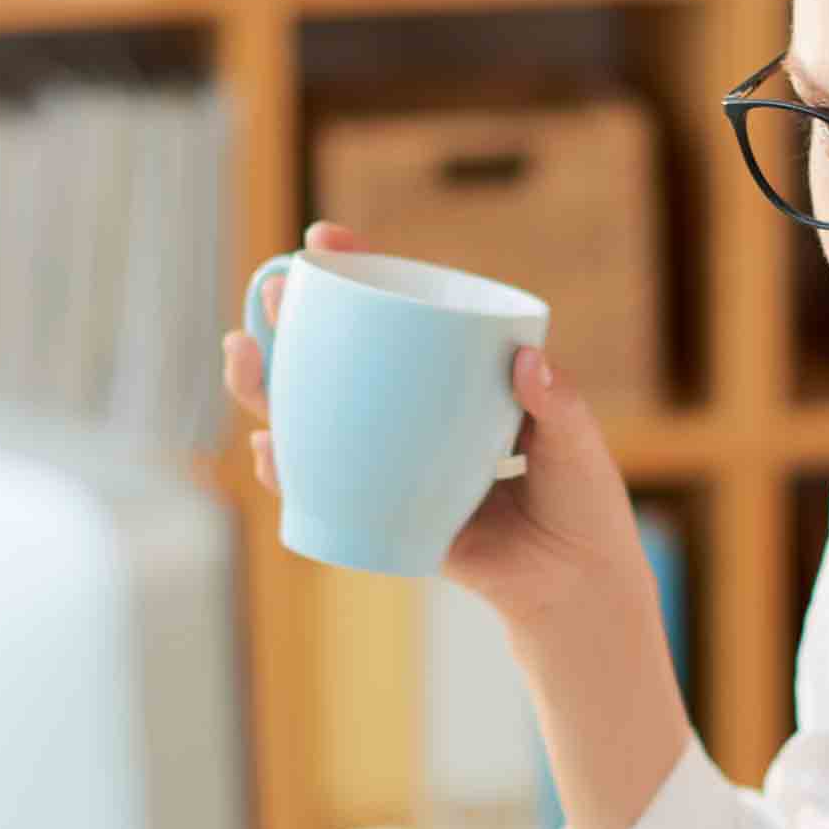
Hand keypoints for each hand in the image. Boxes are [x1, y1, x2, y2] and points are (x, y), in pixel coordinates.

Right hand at [218, 222, 652, 632]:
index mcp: (451, 381)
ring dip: (264, 390)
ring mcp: (388, 466)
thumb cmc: (582, 504)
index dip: (354, 275)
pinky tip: (269, 453)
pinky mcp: (380, 517)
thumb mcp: (576, 443)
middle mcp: (410, 417)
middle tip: (272, 296)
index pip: (399, 317)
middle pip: (334, 363)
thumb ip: (557, 405)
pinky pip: (323, 492)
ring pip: (311, 423)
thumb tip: (526, 364)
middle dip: (288, 326)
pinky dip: (288, 475)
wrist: (577, 588)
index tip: (323, 240)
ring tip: (245, 360)